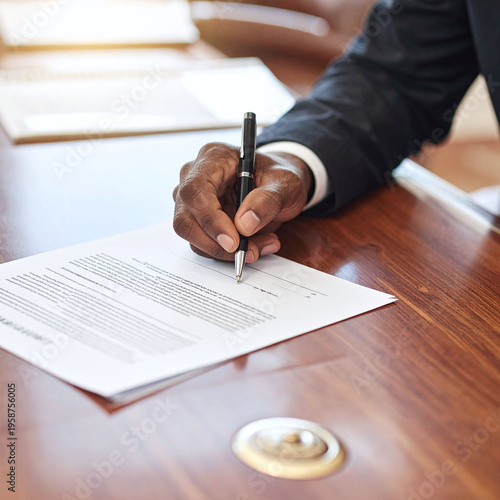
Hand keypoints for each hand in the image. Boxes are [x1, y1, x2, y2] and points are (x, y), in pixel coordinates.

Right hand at [173, 142, 312, 262]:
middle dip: (215, 243)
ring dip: (225, 250)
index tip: (234, 242)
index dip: (210, 220)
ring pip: (192, 235)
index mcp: (214, 157)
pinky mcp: (198, 220)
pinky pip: (203, 244)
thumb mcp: (286, 184)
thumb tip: (244, 225)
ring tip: (260, 247)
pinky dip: (227, 252)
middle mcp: (194, 176)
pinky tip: (255, 245)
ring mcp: (193, 200)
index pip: (196, 190)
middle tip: (249, 252)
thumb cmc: (279, 178)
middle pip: (185, 218)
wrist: (280, 187)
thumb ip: (268, 200)